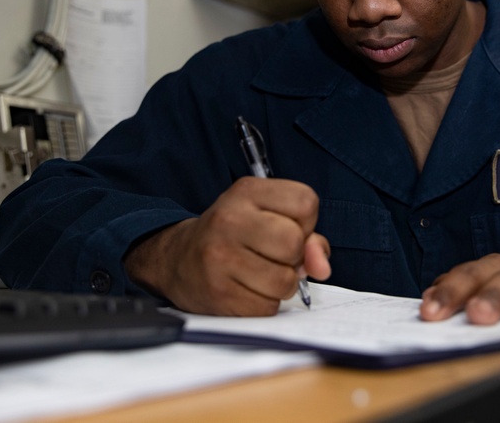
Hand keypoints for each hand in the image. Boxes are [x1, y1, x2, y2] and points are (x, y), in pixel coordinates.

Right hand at [124, 177, 330, 315]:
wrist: (178, 260)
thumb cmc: (233, 236)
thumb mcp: (267, 217)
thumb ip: (308, 236)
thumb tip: (321, 267)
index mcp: (246, 192)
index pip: (305, 202)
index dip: (305, 221)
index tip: (285, 225)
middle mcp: (230, 219)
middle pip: (294, 242)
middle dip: (293, 256)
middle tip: (272, 255)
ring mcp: (220, 258)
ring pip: (285, 281)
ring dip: (281, 284)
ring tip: (260, 273)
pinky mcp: (219, 293)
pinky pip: (268, 307)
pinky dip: (265, 303)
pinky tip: (247, 289)